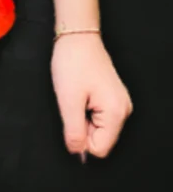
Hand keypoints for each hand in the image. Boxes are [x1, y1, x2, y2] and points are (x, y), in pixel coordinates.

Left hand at [52, 33, 130, 159]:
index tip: (72, 119)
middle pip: (100, 139)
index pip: (100, 148)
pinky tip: (80, 95)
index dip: (81, 140)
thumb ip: (74, 130)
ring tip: (77, 98)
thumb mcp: (68, 101)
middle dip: (82, 128)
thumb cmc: (73, 65)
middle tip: (74, 105)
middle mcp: (123, 111)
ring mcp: (119, 104)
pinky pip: (98, 117)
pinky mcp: (112, 98)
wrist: (78, 39)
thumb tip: (77, 152)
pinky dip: (85, 111)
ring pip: (98, 128)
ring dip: (82, 118)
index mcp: (116, 113)